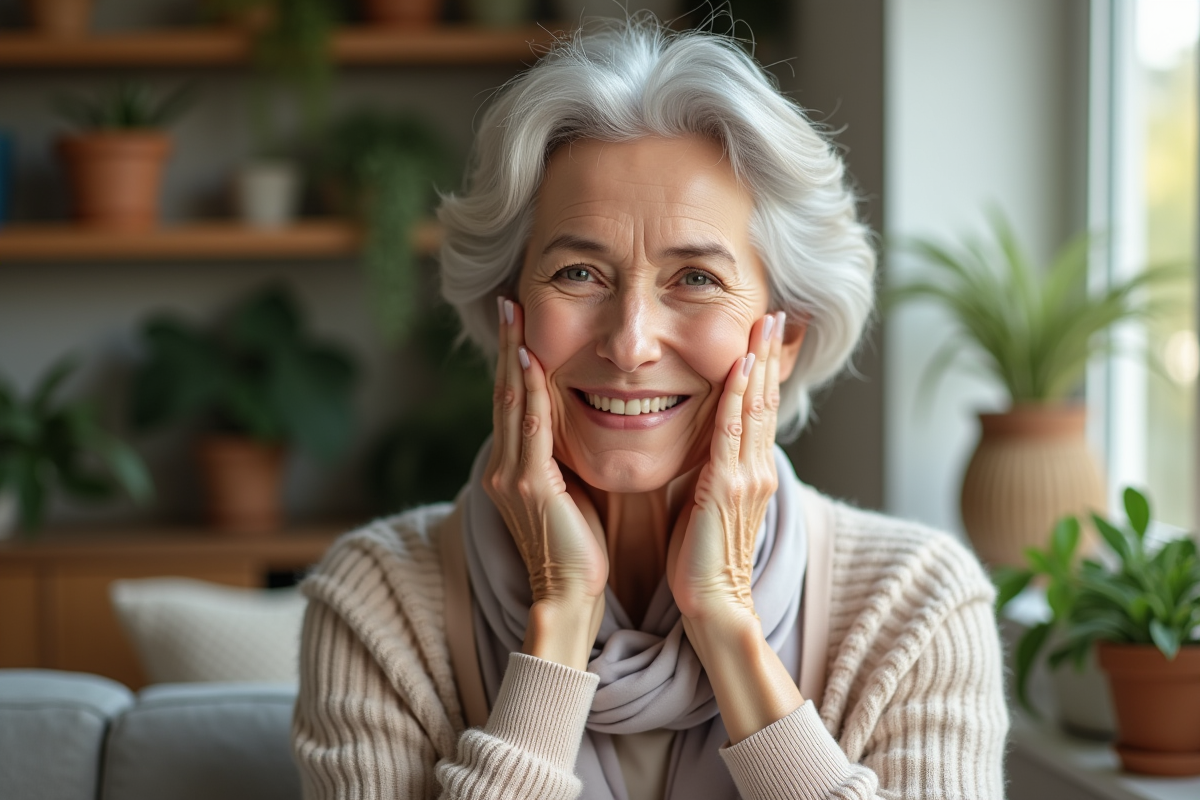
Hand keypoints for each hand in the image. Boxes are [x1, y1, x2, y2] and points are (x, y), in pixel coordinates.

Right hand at [484, 297, 607, 668]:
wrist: (569, 596)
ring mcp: (514, 476)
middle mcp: (506, 466)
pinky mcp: (531, 487)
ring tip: (514, 317)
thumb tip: (575, 425)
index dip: (514, 360)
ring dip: (514, 355)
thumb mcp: (567, 493)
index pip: (512, 402)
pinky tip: (532, 362)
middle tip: (507, 303)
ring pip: (511, 402)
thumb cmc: (577, 548)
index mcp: (514, 467)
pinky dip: (530, 392)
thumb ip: (561, 458)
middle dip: (506, 346)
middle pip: (504, 392)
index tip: (518, 322)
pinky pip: (531, 429)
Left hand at [666, 311, 786, 630]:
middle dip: (769, 354)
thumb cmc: (703, 562)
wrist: (714, 605)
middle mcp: (756, 470)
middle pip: (766, 401)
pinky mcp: (726, 489)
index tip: (764, 335)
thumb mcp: (710, 506)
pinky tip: (739, 368)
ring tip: (763, 324)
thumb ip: (713, 473)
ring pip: (754, 408)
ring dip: (758, 362)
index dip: (764, 371)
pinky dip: (736, 397)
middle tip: (774, 313)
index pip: (760, 412)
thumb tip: (705, 449)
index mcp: (752, 473)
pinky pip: (731, 434)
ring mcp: (747, 478)